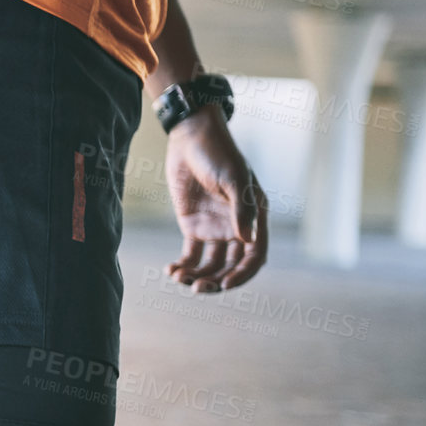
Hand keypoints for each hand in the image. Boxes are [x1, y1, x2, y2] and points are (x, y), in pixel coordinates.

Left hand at [163, 105, 267, 291]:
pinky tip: (170, 270)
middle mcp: (236, 227)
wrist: (190, 137)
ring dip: (197, 277)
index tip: (225, 285)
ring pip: (210, 265)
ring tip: (178, 278)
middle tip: (196, 288)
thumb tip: (247, 240)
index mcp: (254, 218)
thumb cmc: (218, 153)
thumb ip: (241, 210)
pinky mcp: (193, 225)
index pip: (254, 256)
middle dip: (216, 281)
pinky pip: (190, 255)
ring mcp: (214, 228)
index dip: (243, 274)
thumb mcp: (233, 179)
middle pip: (231, 266)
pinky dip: (183, 266)